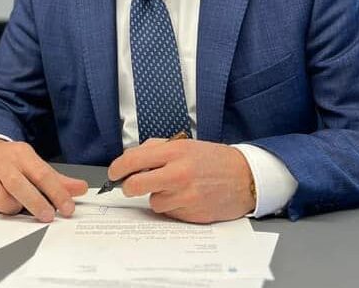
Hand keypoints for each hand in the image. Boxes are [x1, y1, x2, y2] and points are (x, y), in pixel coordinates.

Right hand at [0, 138, 87, 221]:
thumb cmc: (10, 162)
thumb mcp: (33, 164)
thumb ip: (56, 179)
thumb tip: (80, 189)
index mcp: (21, 153)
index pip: (42, 174)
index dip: (57, 193)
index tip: (68, 208)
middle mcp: (0, 160)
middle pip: (19, 186)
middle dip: (36, 204)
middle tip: (48, 216)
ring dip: (11, 208)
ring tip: (15, 205)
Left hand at [108, 139, 255, 223]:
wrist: (244, 177)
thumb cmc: (213, 159)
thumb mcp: (184, 144)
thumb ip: (156, 149)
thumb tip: (130, 160)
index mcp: (174, 151)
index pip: (132, 160)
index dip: (117, 169)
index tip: (114, 173)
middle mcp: (178, 173)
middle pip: (134, 186)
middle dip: (128, 187)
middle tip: (130, 186)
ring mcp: (184, 195)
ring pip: (152, 202)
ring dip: (157, 196)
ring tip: (174, 188)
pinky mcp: (191, 213)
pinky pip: (168, 212)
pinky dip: (171, 206)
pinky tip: (185, 197)